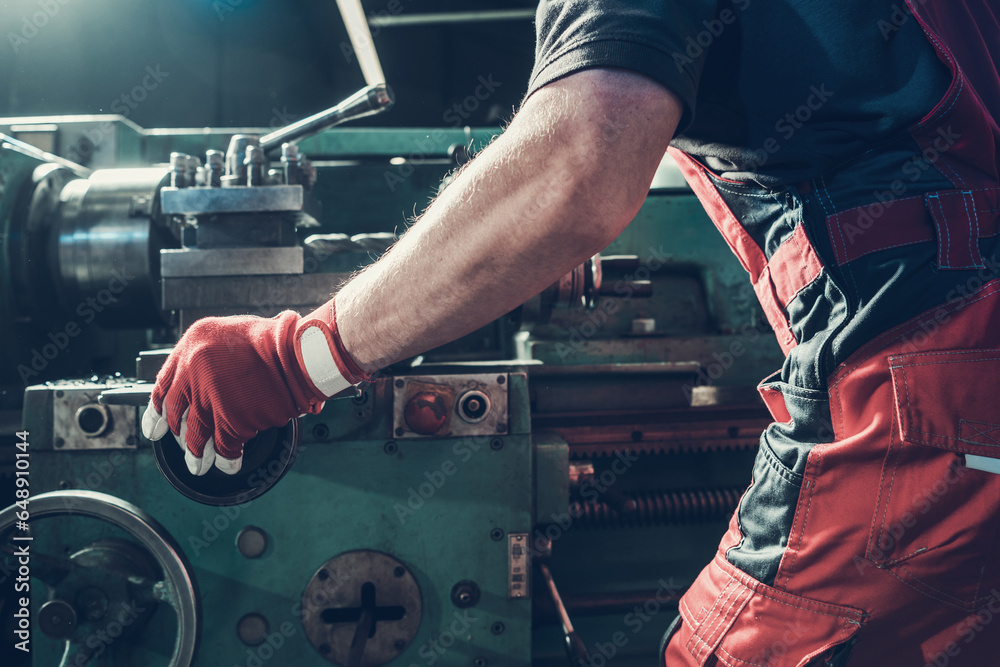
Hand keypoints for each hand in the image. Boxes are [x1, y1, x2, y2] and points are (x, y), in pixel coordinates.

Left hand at [141, 301, 365, 475]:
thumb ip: (210, 356)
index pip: (163, 386)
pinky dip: (227, 458)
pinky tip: (228, 464)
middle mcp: (194, 373)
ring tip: (199, 465)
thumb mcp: (230, 333)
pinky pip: (225, 446)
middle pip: (176, 414)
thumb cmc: (275, 338)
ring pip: (197, 435)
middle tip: (179, 445)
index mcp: (191, 347)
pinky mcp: (232, 421)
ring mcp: (211, 399)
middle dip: (177, 435)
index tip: (155, 425)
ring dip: (197, 454)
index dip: (157, 410)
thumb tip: (206, 379)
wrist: (298, 352)